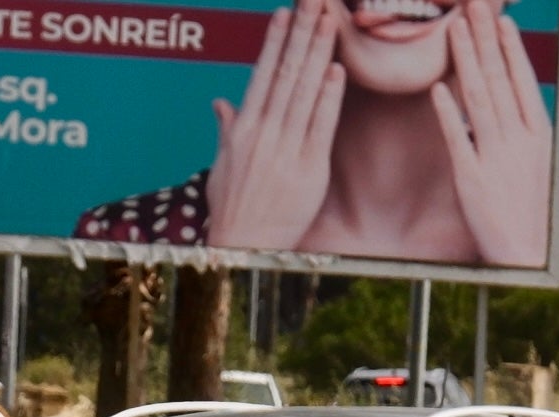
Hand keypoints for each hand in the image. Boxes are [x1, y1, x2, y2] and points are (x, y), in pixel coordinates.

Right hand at [207, 0, 345, 249]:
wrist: (245, 249)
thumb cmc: (233, 210)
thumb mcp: (223, 166)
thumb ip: (227, 131)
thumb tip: (221, 103)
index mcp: (243, 129)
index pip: (262, 75)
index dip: (276, 41)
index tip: (286, 13)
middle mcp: (263, 134)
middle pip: (286, 73)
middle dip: (302, 34)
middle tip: (316, 2)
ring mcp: (286, 150)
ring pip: (304, 92)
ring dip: (319, 53)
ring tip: (329, 21)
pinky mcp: (309, 171)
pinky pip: (321, 126)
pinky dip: (329, 97)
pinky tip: (337, 70)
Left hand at [431, 1, 552, 266]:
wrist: (523, 250)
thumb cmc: (527, 205)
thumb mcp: (535, 161)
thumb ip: (522, 127)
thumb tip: (510, 93)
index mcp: (538, 135)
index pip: (521, 81)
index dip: (508, 47)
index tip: (498, 19)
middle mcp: (519, 141)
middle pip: (499, 80)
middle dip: (484, 40)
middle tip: (473, 6)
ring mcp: (495, 157)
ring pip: (479, 99)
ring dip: (466, 61)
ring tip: (455, 29)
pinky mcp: (472, 178)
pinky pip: (459, 137)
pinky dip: (449, 111)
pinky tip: (439, 86)